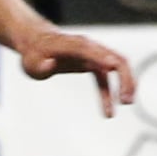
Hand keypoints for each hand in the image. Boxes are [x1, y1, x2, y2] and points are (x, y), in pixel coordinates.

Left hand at [19, 26, 134, 114]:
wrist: (37, 42)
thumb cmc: (33, 54)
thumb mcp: (30, 63)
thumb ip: (40, 66)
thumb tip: (49, 65)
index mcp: (71, 45)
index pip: (90, 49)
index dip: (101, 57)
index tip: (113, 67)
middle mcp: (87, 47)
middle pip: (115, 58)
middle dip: (125, 78)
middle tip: (126, 100)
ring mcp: (93, 54)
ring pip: (118, 66)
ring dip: (126, 83)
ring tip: (126, 103)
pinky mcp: (93, 62)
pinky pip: (106, 78)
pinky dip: (110, 93)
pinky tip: (108, 113)